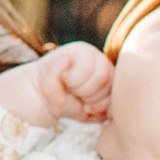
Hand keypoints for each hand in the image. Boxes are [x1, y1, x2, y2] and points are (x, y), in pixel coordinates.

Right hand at [0, 41, 114, 129]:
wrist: (39, 98)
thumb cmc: (66, 103)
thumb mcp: (92, 109)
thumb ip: (108, 107)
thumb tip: (120, 109)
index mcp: (109, 73)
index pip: (119, 88)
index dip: (104, 102)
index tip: (87, 105)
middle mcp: (102, 60)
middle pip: (110, 81)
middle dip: (93, 96)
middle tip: (78, 97)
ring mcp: (89, 53)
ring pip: (100, 74)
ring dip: (83, 89)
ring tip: (71, 89)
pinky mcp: (75, 50)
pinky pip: (85, 67)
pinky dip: (74, 80)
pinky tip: (64, 80)